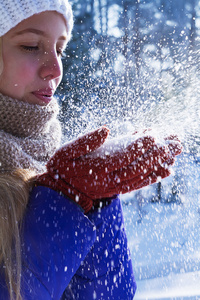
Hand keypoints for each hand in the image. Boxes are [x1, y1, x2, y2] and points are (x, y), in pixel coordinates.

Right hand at [37, 127, 181, 212]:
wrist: (61, 193)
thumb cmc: (62, 168)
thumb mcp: (65, 152)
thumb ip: (85, 141)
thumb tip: (106, 130)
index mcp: (97, 168)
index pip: (123, 156)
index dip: (138, 146)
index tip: (152, 135)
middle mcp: (109, 179)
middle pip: (137, 167)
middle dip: (156, 154)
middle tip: (173, 143)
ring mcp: (114, 186)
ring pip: (141, 176)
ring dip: (159, 165)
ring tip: (175, 155)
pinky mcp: (117, 190)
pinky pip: (138, 184)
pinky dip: (152, 178)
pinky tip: (165, 171)